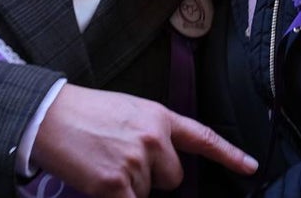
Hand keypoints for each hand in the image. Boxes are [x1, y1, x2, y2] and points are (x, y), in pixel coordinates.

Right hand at [31, 84, 257, 197]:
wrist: (51, 116)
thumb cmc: (86, 113)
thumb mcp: (129, 110)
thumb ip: (153, 133)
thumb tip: (164, 161)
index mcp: (159, 117)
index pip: (202, 138)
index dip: (229, 155)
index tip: (250, 167)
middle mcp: (154, 139)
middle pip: (173, 178)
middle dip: (153, 178)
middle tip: (121, 160)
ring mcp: (136, 163)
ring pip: (148, 194)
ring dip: (129, 188)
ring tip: (104, 163)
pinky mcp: (116, 185)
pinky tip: (104, 185)